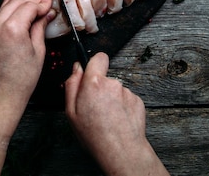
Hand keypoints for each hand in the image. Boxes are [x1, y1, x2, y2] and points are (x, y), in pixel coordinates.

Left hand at [0, 0, 53, 175]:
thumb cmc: (20, 80)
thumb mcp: (37, 52)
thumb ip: (40, 28)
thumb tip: (46, 14)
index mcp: (12, 29)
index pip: (29, 7)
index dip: (41, 4)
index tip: (49, 2)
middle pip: (15, 3)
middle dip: (29, 0)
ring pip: (2, 9)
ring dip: (16, 3)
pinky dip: (5, 13)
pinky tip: (11, 7)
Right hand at [65, 53, 168, 175]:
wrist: (120, 150)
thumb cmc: (94, 134)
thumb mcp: (71, 111)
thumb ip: (72, 85)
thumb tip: (76, 68)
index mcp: (94, 83)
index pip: (99, 57)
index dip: (94, 64)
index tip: (92, 73)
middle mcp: (113, 84)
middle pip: (106, 78)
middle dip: (100, 88)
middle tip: (95, 107)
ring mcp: (127, 92)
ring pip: (116, 90)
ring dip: (112, 99)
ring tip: (107, 117)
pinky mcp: (138, 101)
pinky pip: (126, 99)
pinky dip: (122, 107)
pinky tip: (118, 120)